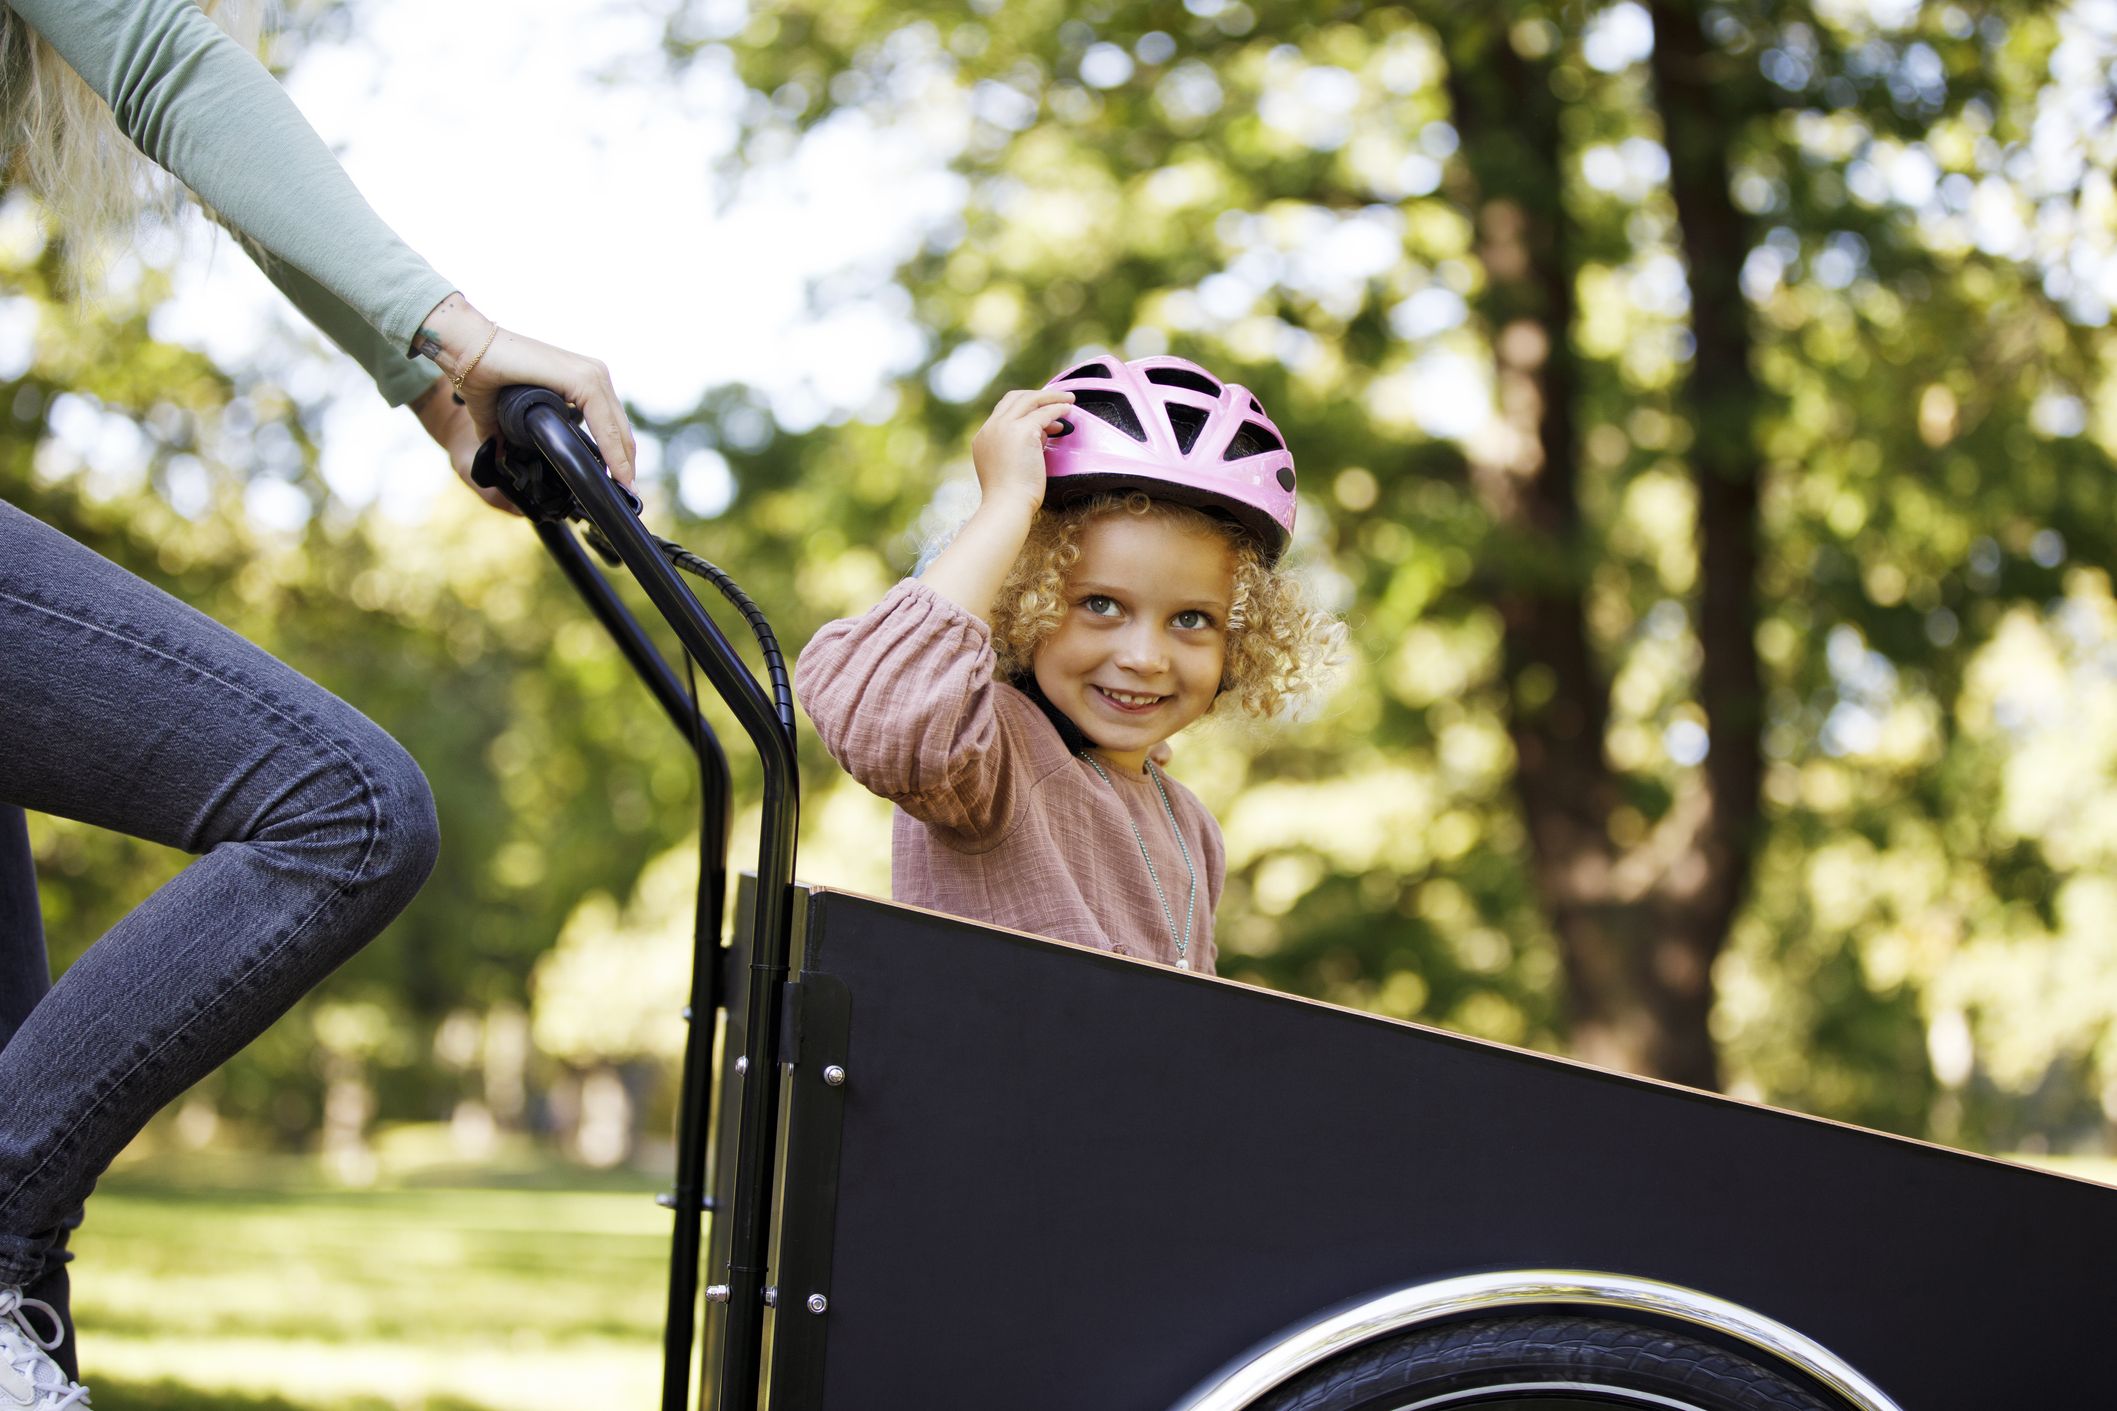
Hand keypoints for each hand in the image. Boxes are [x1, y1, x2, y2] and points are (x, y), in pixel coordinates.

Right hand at [412, 293, 636, 488]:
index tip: (622, 485)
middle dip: (626, 464)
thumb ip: (514, 438)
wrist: (467, 349)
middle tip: (629, 495)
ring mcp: (590, 373)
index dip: (618, 455)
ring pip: (617, 428)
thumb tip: (505, 462)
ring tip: (625, 491)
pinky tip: (615, 473)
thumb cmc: (484, 376)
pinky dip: (612, 451)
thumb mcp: (510, 417)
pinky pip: (605, 422)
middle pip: (620, 428)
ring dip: (623, 462)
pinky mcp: (582, 377)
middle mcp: (592, 374)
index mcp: (582, 380)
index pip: (611, 424)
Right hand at [970, 388, 1072, 513]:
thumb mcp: (1010, 465)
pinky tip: (1069, 410)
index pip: (1004, 411)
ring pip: (1030, 400)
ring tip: (1069, 399)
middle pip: (1014, 398)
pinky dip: (1058, 408)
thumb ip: (1021, 446)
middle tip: (1058, 398)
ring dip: (1051, 397)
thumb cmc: (1011, 496)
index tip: (1043, 416)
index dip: (1025, 408)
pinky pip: (1044, 412)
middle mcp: (991, 428)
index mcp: (984, 437)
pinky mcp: (1022, 431)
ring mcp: (1004, 427)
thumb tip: (1043, 433)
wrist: (1007, 506)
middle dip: (1038, 396)